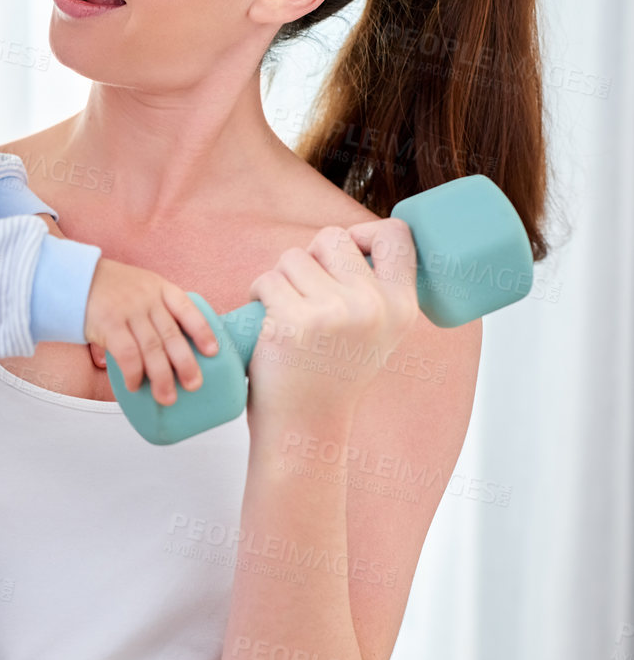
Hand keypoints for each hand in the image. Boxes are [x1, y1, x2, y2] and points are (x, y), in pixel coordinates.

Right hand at [84, 257, 219, 405]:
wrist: (73, 277)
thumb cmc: (109, 289)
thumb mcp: (139, 288)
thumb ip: (155, 310)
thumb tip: (170, 350)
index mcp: (159, 288)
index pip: (187, 308)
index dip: (202, 331)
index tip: (213, 352)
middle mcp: (147, 298)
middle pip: (170, 335)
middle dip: (185, 363)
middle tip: (193, 385)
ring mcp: (127, 310)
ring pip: (151, 348)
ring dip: (161, 376)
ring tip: (167, 397)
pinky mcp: (108, 323)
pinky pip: (127, 353)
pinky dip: (133, 372)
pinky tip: (135, 385)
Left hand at [246, 219, 418, 422]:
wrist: (305, 427)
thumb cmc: (332, 375)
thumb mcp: (375, 334)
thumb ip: (374, 290)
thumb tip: (354, 238)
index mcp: (401, 307)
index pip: (397, 234)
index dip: (365, 232)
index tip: (343, 255)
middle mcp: (373, 307)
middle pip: (332, 237)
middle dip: (310, 257)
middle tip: (304, 293)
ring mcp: (333, 314)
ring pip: (293, 256)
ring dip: (280, 278)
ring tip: (284, 311)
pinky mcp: (292, 322)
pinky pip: (267, 279)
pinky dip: (259, 293)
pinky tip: (266, 319)